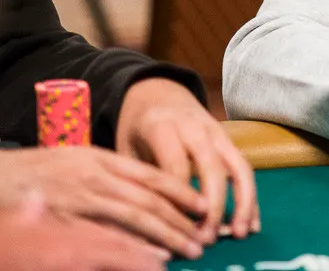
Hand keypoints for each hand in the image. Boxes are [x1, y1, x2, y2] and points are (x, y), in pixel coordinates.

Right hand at [0, 145, 207, 259]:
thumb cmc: (36, 170)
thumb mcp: (76, 161)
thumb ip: (108, 174)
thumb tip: (145, 190)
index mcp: (100, 160)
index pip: (151, 175)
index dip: (181, 191)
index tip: (203, 206)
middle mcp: (94, 177)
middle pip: (147, 199)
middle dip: (178, 220)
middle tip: (202, 237)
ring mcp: (78, 199)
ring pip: (131, 217)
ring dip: (162, 235)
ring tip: (185, 249)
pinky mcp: (62, 220)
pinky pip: (102, 235)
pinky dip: (128, 246)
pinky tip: (148, 257)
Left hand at [116, 77, 258, 241]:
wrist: (157, 93)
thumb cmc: (136, 129)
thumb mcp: (124, 148)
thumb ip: (136, 179)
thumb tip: (145, 224)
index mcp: (162, 126)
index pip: (175, 165)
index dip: (177, 199)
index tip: (175, 229)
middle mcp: (195, 126)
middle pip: (211, 166)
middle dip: (213, 205)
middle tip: (207, 238)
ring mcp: (217, 132)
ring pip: (238, 166)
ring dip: (243, 201)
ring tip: (240, 233)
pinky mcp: (229, 140)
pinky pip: (245, 168)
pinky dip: (251, 197)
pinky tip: (251, 222)